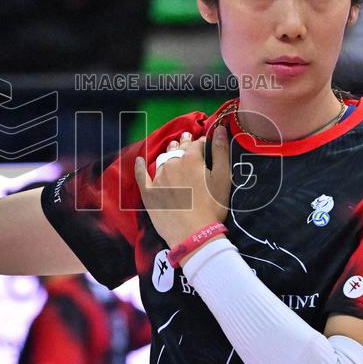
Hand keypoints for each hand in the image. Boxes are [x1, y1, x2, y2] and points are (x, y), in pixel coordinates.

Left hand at [134, 126, 230, 253]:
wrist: (194, 234)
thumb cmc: (213, 206)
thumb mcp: (223, 178)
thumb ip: (222, 152)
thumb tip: (220, 129)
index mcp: (191, 159)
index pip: (196, 144)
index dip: (201, 142)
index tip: (204, 142)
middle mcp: (172, 164)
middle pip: (178, 149)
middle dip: (183, 143)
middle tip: (185, 139)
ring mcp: (158, 178)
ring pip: (162, 160)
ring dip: (168, 153)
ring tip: (171, 148)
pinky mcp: (149, 193)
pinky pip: (141, 175)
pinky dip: (140, 166)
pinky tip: (139, 160)